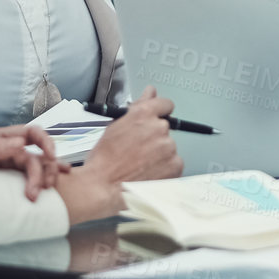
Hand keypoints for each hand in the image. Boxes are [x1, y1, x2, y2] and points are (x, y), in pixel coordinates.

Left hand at [0, 124, 67, 200]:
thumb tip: (19, 143)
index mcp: (0, 139)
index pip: (30, 132)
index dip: (45, 141)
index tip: (50, 156)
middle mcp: (9, 150)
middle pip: (38, 154)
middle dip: (44, 169)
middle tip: (41, 188)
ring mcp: (12, 165)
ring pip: (40, 166)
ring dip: (47, 176)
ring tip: (41, 193)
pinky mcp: (13, 180)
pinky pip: (36, 175)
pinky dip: (52, 175)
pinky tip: (62, 179)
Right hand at [53, 87, 184, 225]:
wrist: (103, 186)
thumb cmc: (104, 159)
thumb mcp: (116, 126)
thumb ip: (138, 106)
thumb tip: (150, 92)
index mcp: (144, 114)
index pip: (165, 104)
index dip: (159, 112)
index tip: (156, 119)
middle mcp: (159, 128)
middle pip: (164, 129)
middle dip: (154, 138)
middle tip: (138, 151)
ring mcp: (169, 148)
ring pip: (168, 147)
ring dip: (159, 154)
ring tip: (140, 165)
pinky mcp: (175, 166)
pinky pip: (174, 164)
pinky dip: (165, 169)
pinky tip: (149, 174)